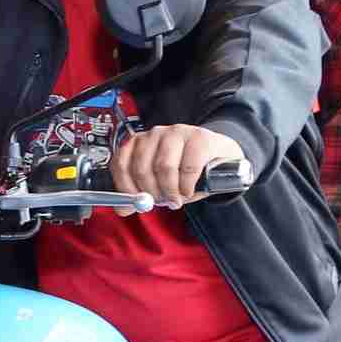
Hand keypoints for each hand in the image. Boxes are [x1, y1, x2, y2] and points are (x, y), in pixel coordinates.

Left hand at [111, 123, 245, 206]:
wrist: (220, 158)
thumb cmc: (186, 170)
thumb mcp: (159, 183)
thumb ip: (139, 194)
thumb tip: (123, 209)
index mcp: (139, 142)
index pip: (120, 164)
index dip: (125, 188)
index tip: (134, 203)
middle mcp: (155, 133)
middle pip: (141, 167)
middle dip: (151, 192)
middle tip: (162, 202)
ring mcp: (177, 132)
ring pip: (164, 167)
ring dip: (170, 190)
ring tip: (177, 198)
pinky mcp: (200, 137)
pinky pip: (188, 167)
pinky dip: (187, 185)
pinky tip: (189, 190)